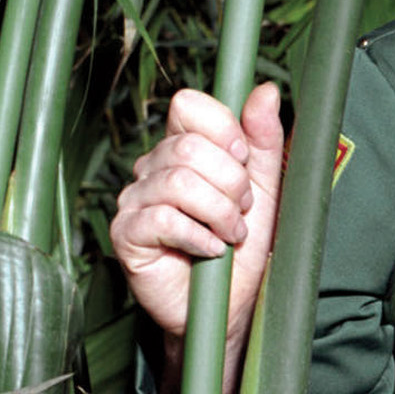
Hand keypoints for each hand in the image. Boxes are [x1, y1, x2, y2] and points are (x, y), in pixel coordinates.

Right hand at [111, 84, 284, 347]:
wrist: (232, 303)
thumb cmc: (246, 244)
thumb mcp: (267, 185)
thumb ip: (265, 139)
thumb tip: (266, 90)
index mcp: (184, 148)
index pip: (187, 106)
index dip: (223, 128)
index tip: (244, 159)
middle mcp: (153, 168)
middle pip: (188, 148)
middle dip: (231, 183)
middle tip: (242, 212)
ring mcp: (134, 200)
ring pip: (179, 182)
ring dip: (220, 213)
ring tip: (230, 234)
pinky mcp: (126, 234)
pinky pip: (164, 219)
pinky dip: (200, 236)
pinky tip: (210, 250)